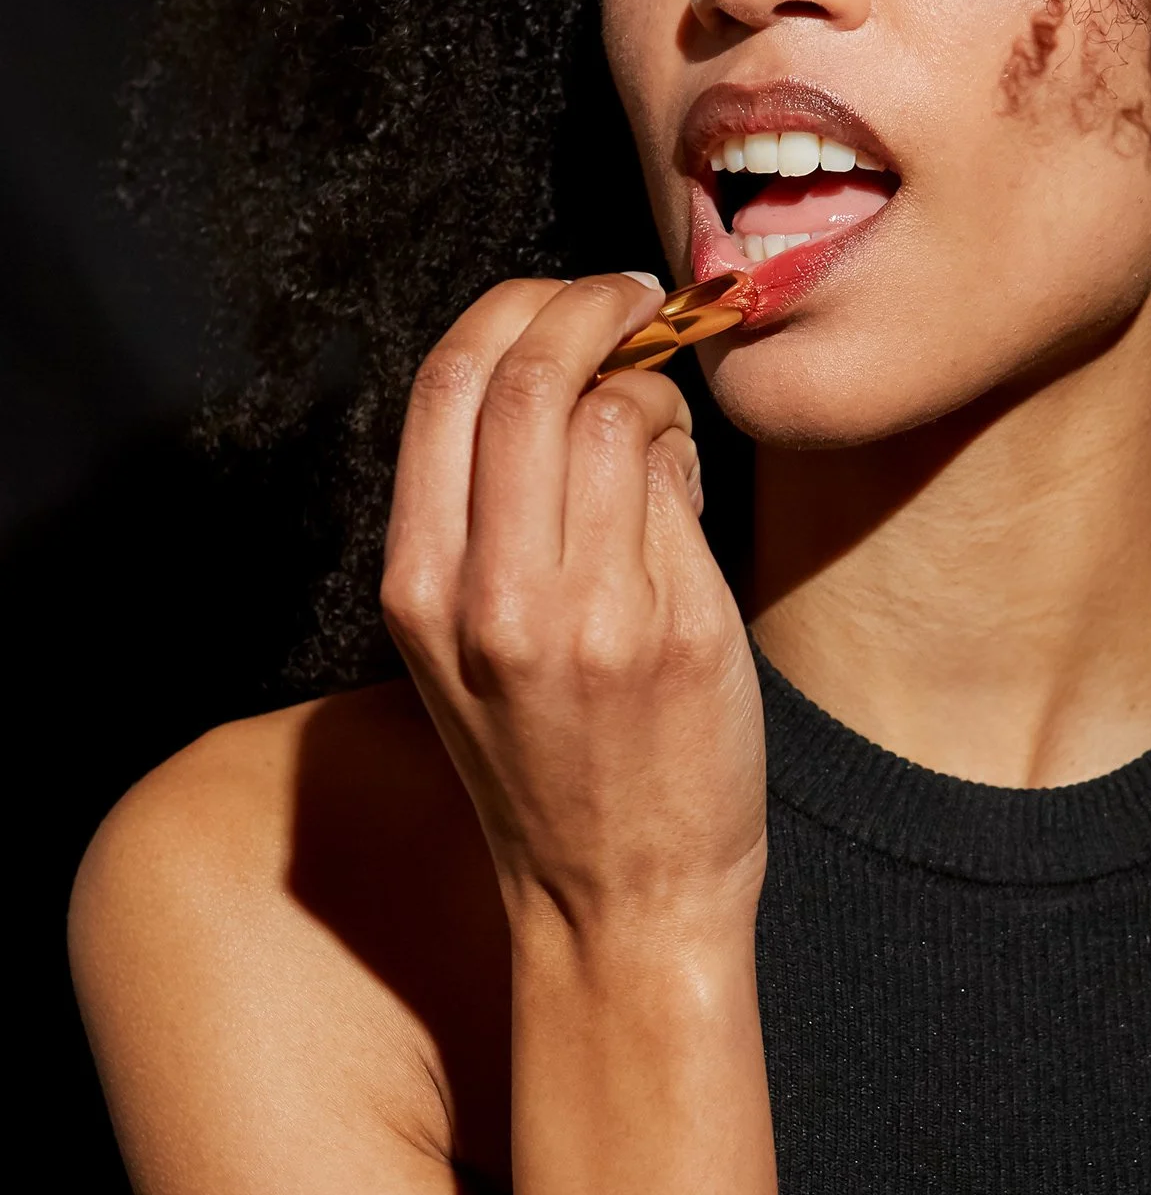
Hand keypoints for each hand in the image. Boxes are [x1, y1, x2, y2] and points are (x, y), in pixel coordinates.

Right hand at [381, 274, 765, 959]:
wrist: (620, 896)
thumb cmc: (547, 761)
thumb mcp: (460, 645)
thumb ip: (483, 516)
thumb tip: (557, 371)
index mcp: (420, 588)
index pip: (446, 384)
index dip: (514, 311)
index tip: (565, 298)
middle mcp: (492, 597)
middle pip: (532, 376)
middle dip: (591, 308)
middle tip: (633, 301)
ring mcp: (590, 613)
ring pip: (619, 416)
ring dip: (651, 389)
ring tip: (658, 427)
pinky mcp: (678, 628)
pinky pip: (681, 486)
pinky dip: (685, 459)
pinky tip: (681, 495)